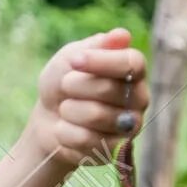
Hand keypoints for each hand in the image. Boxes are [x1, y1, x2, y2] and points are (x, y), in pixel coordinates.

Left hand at [28, 27, 148, 165]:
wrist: (47, 119)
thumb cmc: (63, 84)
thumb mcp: (72, 58)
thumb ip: (94, 47)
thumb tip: (121, 35)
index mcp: (134, 72)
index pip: (132, 63)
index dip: (101, 61)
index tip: (75, 60)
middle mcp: (139, 99)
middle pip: (108, 89)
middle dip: (75, 86)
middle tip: (65, 86)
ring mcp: (129, 127)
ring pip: (96, 116)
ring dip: (68, 111)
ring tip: (65, 109)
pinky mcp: (113, 151)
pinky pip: (86, 141)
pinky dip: (64, 133)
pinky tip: (64, 129)